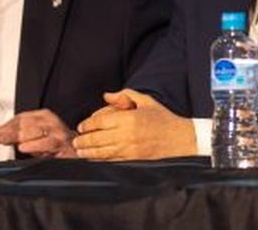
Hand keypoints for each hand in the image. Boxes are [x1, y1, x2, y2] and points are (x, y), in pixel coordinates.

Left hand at [0, 109, 76, 157]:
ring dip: (19, 137)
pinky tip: (23, 147)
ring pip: (35, 132)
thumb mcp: (34, 136)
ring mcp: (57, 132)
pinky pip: (47, 143)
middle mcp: (50, 121)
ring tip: (5, 140)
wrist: (77, 151)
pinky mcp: (63, 144)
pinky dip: (35, 145)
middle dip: (8, 131)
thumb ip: (16, 135)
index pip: (21, 118)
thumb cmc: (53, 144)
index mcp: (43, 116)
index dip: (6, 126)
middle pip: (25, 124)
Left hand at [72, 89, 195, 160]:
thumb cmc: (163, 118)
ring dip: (88, 153)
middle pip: (98, 139)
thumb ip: (125, 96)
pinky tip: (94, 160)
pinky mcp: (134, 161)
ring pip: (102, 152)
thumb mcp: (146, 101)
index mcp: (129, 118)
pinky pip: (112, 162)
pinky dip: (101, 161)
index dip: (88, 125)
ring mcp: (130, 150)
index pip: (100, 122)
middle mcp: (127, 134)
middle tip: (76, 142)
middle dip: (84, 141)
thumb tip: (106, 95)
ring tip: (80, 152)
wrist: (181, 139)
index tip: (81, 127)